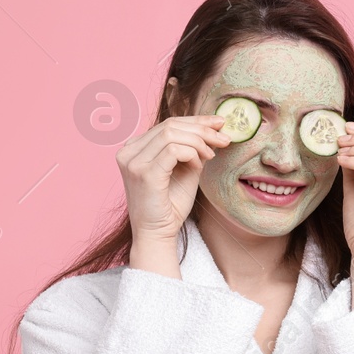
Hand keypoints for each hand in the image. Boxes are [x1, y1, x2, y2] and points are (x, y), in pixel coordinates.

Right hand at [118, 114, 229, 244]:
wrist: (158, 233)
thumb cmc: (170, 204)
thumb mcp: (185, 169)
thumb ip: (193, 148)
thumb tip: (214, 128)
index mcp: (135, 147)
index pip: (168, 123)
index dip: (196, 120)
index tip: (220, 123)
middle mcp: (128, 151)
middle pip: (170, 125)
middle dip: (203, 129)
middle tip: (224, 139)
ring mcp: (133, 161)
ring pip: (172, 134)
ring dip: (199, 142)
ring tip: (211, 156)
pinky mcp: (143, 173)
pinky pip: (173, 150)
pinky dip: (192, 154)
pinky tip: (198, 166)